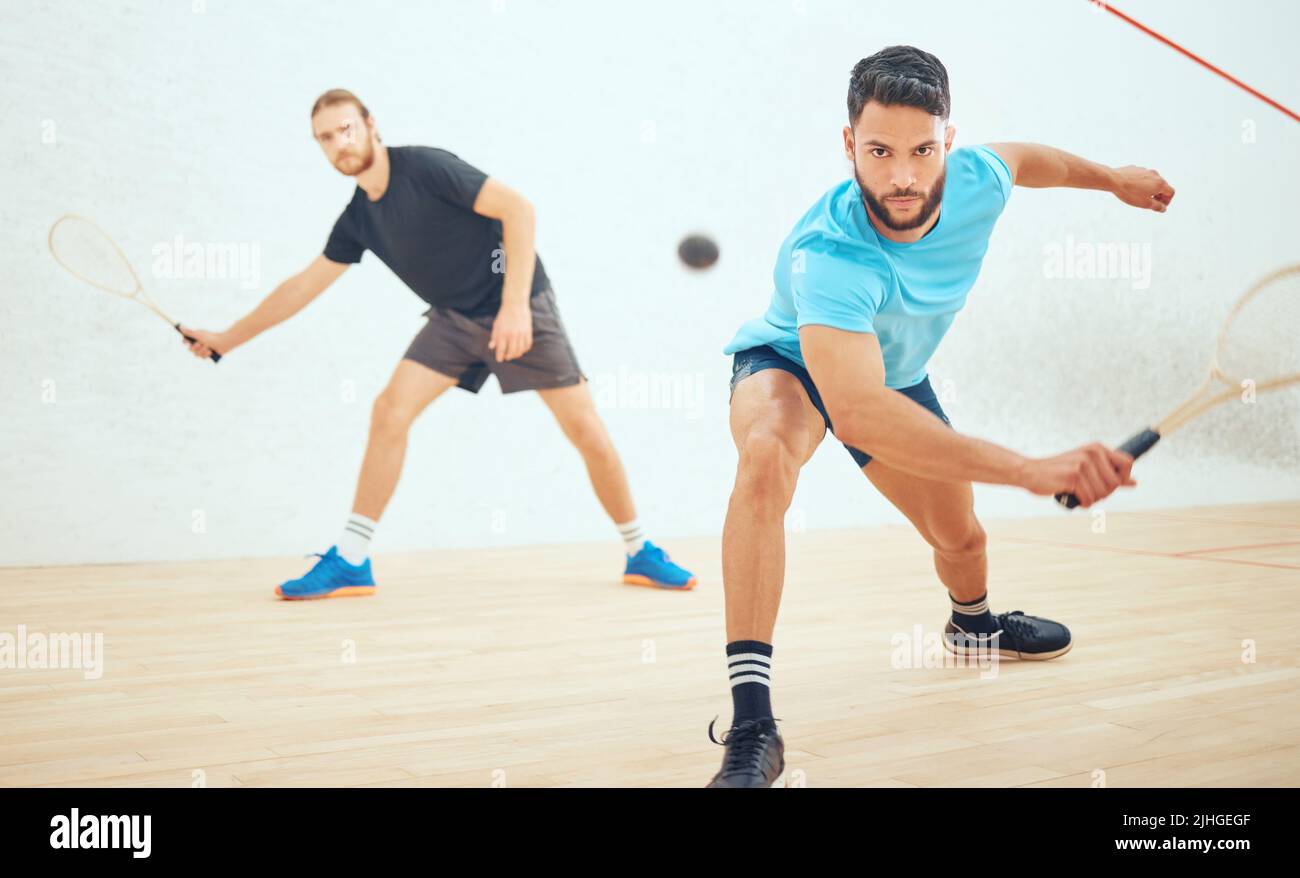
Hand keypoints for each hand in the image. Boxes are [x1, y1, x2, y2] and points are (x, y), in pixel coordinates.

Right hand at [178, 326, 227, 359]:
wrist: (223, 343)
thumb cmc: (211, 337)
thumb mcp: (199, 335)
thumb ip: (189, 332)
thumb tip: (180, 327)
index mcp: (195, 338)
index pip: (186, 341)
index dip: (185, 342)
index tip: (186, 342)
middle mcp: (197, 344)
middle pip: (190, 349)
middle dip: (196, 347)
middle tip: (201, 344)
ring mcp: (202, 350)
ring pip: (196, 354)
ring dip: (202, 351)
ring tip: (208, 348)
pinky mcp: (206, 355)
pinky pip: (202, 357)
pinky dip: (206, 354)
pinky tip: (211, 352)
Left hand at [489, 302, 532, 361]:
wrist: (516, 304)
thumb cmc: (504, 315)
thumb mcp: (496, 324)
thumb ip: (494, 336)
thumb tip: (491, 347)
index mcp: (503, 333)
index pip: (501, 349)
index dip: (500, 356)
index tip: (499, 360)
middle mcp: (513, 335)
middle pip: (512, 352)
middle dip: (508, 357)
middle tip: (506, 358)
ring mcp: (522, 334)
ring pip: (520, 350)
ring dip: (517, 354)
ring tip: (514, 355)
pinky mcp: (528, 331)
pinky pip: (528, 345)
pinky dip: (525, 349)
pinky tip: (521, 349)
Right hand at [1017, 443, 1136, 507]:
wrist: (1029, 471)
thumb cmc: (1058, 471)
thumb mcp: (1086, 468)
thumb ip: (1110, 473)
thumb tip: (1133, 482)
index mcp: (1097, 448)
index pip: (1127, 463)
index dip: (1123, 478)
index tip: (1108, 484)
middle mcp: (1092, 453)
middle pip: (1115, 483)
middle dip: (1103, 493)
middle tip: (1087, 490)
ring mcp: (1083, 464)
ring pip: (1103, 494)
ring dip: (1091, 499)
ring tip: (1078, 493)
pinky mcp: (1074, 476)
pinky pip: (1090, 499)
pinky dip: (1082, 503)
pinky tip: (1073, 497)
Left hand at [1110, 165, 1174, 211]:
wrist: (1114, 180)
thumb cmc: (1130, 193)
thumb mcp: (1145, 204)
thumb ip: (1157, 207)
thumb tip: (1163, 208)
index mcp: (1160, 183)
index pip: (1171, 192)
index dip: (1167, 201)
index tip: (1159, 206)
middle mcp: (1155, 174)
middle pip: (1162, 185)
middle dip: (1159, 195)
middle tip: (1151, 203)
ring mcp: (1146, 170)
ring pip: (1152, 180)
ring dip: (1150, 189)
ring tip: (1141, 196)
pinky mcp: (1136, 168)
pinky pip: (1142, 177)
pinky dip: (1141, 183)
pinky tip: (1132, 189)